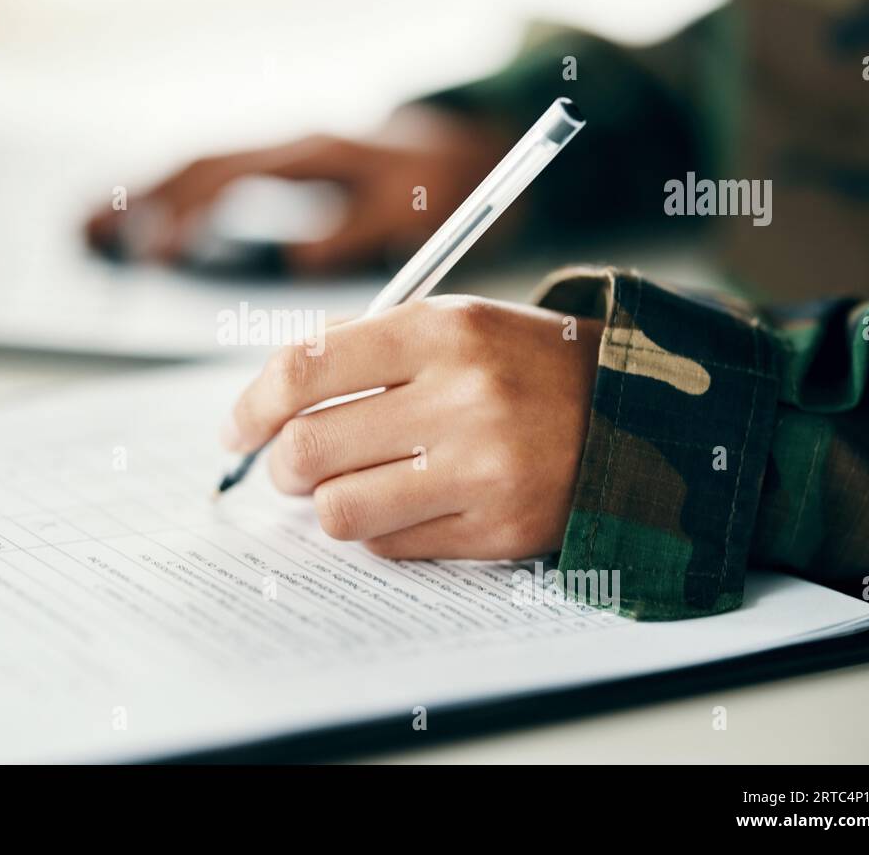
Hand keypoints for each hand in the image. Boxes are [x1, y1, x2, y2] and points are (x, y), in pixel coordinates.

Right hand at [85, 106, 506, 273]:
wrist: (461, 146)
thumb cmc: (435, 181)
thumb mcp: (407, 204)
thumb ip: (357, 228)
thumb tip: (299, 260)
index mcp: (307, 152)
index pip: (229, 175)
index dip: (188, 208)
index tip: (159, 247)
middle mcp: (283, 148)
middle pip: (194, 167)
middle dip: (141, 197)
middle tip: (87, 233)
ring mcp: (276, 157)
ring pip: (195, 171)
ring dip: (145, 196)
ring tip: (87, 228)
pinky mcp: (277, 174)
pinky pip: (212, 185)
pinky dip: (173, 203)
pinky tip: (143, 230)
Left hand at [220, 297, 601, 558]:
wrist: (631, 416)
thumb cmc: (521, 366)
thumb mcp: (452, 323)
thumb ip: (361, 344)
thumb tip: (270, 391)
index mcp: (441, 331)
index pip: (303, 369)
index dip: (251, 407)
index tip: (237, 430)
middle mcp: (461, 396)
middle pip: (308, 449)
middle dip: (282, 466)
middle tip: (290, 467)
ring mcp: (482, 469)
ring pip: (339, 510)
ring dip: (325, 505)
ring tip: (343, 487)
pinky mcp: (496, 529)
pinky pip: (390, 545)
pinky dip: (379, 530)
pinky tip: (402, 505)